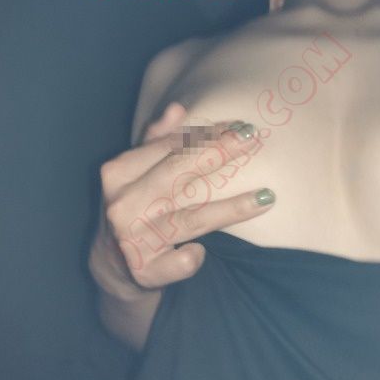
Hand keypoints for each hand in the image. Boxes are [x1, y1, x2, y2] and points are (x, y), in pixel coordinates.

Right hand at [89, 102, 275, 296]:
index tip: (239, 126)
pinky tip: (204, 251)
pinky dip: (190, 258)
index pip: (168, 148)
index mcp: (119, 174)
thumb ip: (155, 141)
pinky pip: (177, 262)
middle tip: (253, 140)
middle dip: (219, 154)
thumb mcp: (136, 173)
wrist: (114, 266)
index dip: (206, 135)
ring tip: (265, 197)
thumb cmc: (135, 208)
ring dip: (231, 208)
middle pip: (178, 175)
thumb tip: (177, 108)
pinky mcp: (145, 271)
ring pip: (190, 219)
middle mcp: (123, 205)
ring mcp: (132, 240)